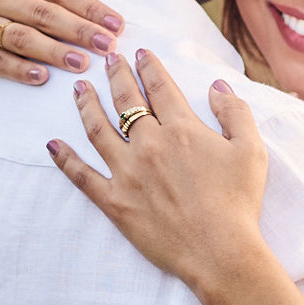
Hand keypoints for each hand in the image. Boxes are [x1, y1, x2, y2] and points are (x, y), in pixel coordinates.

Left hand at [47, 48, 267, 287]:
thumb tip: (217, 86)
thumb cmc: (239, 203)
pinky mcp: (114, 201)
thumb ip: (235, 112)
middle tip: (107, 58)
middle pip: (126, 101)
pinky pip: (81, 176)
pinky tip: (52, 143)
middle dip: (116, 75)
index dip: (149, 66)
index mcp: (182, 129)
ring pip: (98, 129)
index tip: (141, 52)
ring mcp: (127, 173)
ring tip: (79, 88)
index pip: (160, 87)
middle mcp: (149, 144)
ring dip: (87, 105)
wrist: (220, 252)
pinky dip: (64, 158)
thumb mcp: (251, 150)